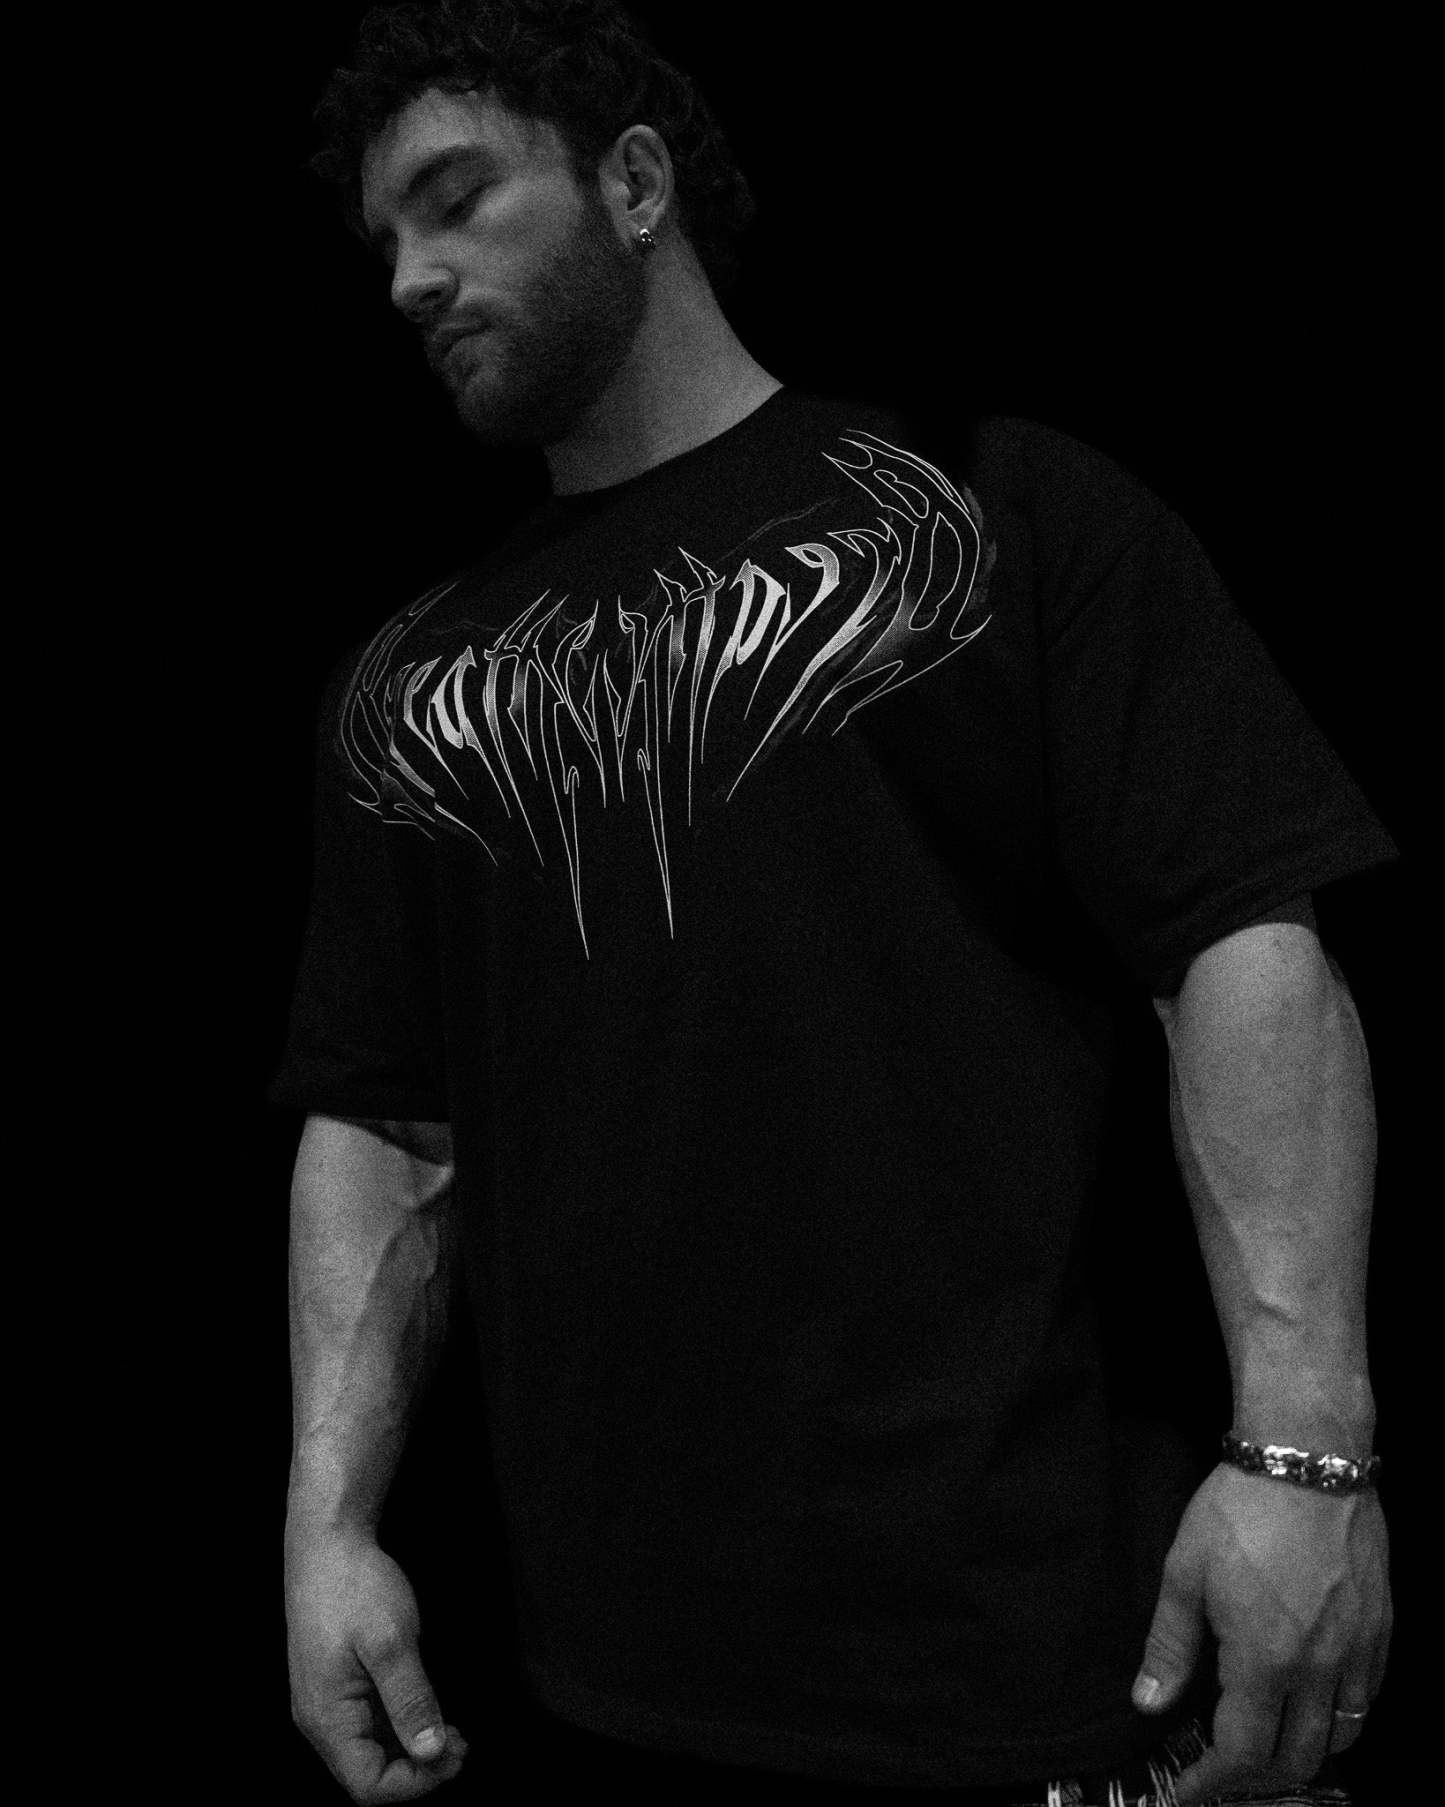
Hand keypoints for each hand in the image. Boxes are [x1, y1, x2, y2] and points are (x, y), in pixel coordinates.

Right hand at [286, 1524, 470, 1801]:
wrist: (327, 1542)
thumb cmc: (354, 1586)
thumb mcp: (393, 1642)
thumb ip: (411, 1700)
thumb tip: (431, 1752)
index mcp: (327, 1717)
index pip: (369, 1784)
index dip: (415, 1782)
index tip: (454, 1757)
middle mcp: (320, 1719)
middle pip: (368, 1773)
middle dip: (418, 1769)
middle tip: (461, 1746)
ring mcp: (327, 1701)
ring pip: (371, 1749)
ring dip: (411, 1748)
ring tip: (452, 1733)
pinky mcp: (337, 1684)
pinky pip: (368, 1722)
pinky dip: (400, 1725)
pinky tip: (427, 1710)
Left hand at [1132, 1462, 1390, 1806]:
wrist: (1308, 1459)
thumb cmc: (1240, 1509)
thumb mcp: (1185, 1572)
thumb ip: (1170, 1646)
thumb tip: (1148, 1702)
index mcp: (1264, 1661)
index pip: (1242, 1754)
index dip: (1210, 1784)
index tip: (1186, 1791)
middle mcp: (1319, 1669)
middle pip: (1298, 1760)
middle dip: (1256, 1779)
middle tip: (1222, 1768)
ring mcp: (1358, 1650)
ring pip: (1341, 1736)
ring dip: (1303, 1750)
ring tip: (1266, 1736)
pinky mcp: (1380, 1628)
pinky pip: (1367, 1697)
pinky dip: (1340, 1715)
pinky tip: (1310, 1696)